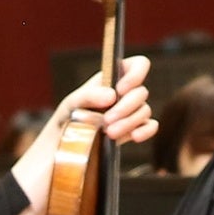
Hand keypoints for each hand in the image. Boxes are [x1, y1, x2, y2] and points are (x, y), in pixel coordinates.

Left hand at [37, 54, 154, 160]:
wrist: (63, 149)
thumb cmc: (66, 120)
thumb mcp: (71, 104)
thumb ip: (89, 95)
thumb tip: (112, 95)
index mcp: (111, 79)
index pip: (137, 65)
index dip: (135, 74)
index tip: (121, 89)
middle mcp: (124, 94)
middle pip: (142, 92)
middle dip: (125, 107)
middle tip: (107, 121)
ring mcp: (130, 112)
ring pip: (145, 111)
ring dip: (129, 122)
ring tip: (109, 133)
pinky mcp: (134, 130)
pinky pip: (150, 126)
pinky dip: (146, 131)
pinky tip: (134, 137)